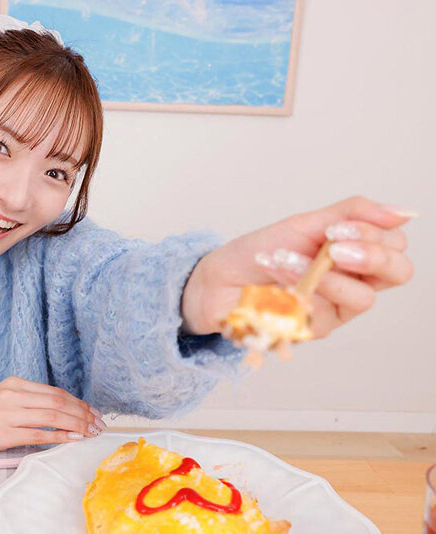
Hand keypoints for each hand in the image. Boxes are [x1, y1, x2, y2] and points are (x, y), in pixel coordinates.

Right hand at [0, 376, 105, 451]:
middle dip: (82, 414)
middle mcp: (13, 395)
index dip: (78, 403)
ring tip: (90, 432)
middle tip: (98, 424)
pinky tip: (72, 439)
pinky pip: (38, 434)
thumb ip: (31, 399)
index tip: (93, 412)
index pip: (55, 392)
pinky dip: (58, 436)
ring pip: (51, 417)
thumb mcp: (5, 396)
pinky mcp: (4, 433)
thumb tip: (64, 409)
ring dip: (76, 425)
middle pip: (57, 403)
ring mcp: (8, 414)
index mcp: (15, 384)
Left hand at [181, 196, 414, 338]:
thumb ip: (352, 214)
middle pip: (398, 273)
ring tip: (285, 259)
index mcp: (355, 254)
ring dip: (323, 273)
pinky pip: (323, 313)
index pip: (395, 244)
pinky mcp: (313, 329)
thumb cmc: (260, 251)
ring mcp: (335, 309)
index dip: (376, 234)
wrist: (218, 278)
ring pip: (362, 298)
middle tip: (335, 248)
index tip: (337, 227)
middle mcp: (353, 283)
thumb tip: (403, 212)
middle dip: (372, 256)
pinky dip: (296, 287)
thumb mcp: (305, 224)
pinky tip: (274, 275)